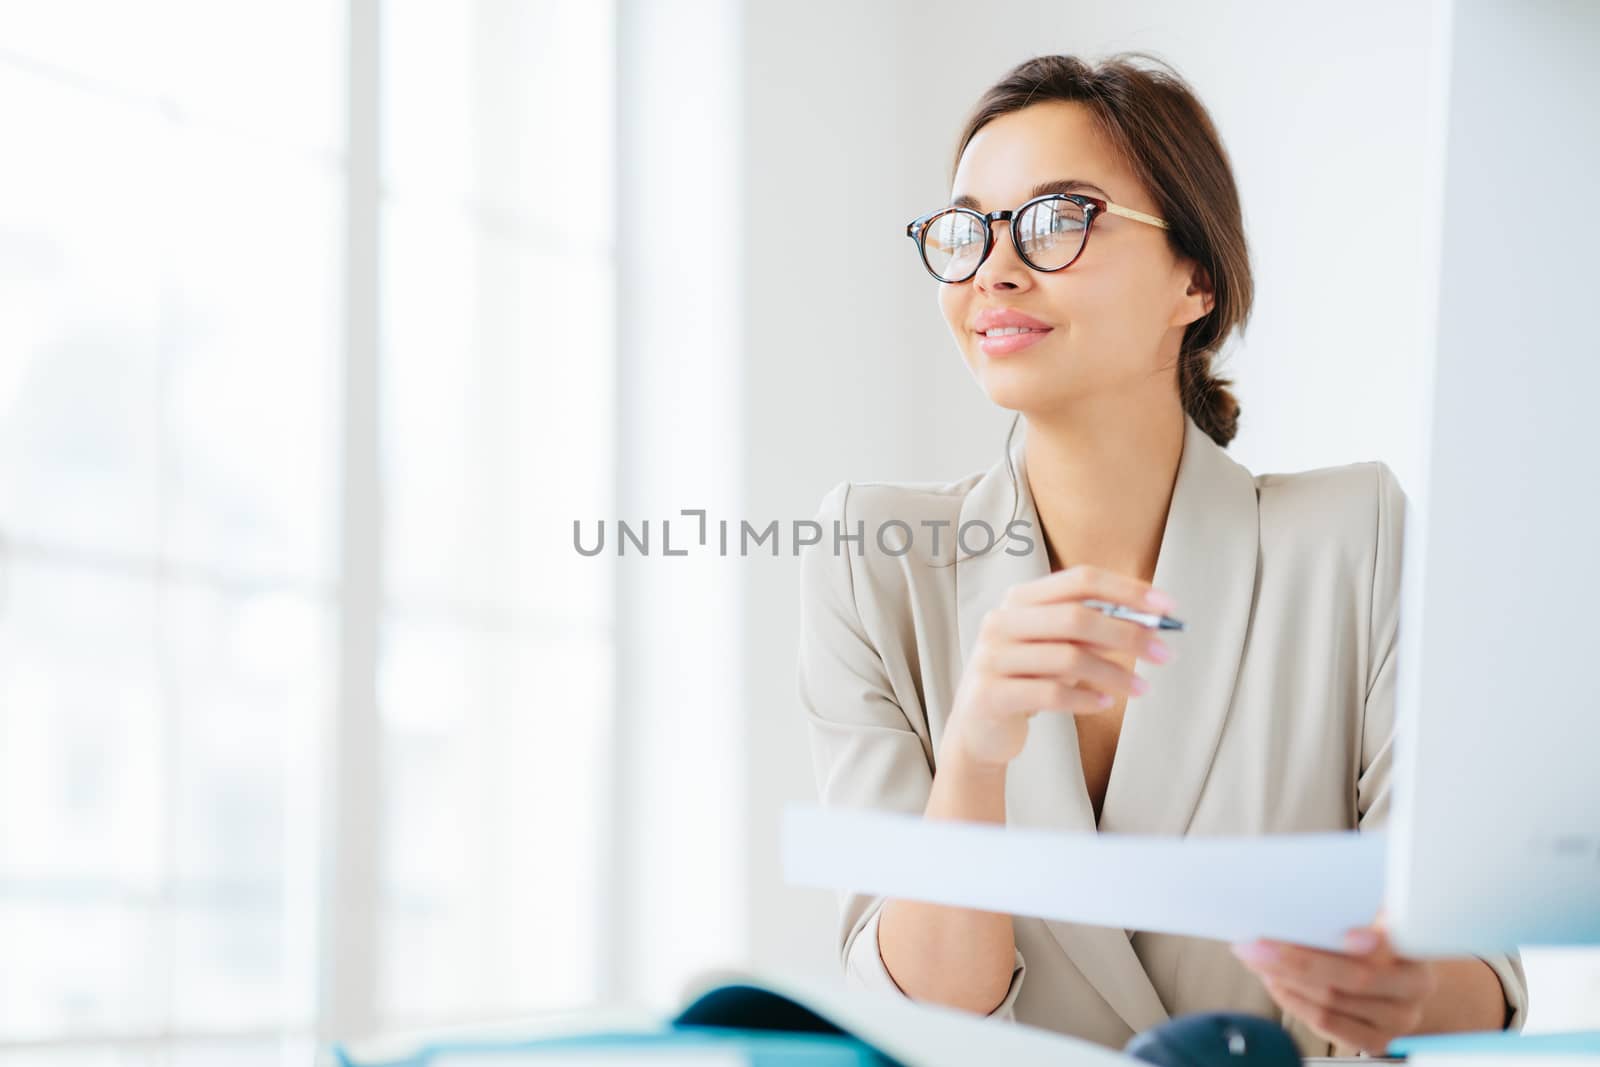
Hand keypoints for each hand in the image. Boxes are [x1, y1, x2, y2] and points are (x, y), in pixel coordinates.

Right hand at [945, 563, 1176, 768]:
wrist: (979, 729)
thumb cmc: (1027, 680)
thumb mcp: (1057, 648)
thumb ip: (1091, 631)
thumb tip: (1148, 624)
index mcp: (1020, 599)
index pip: (1080, 580)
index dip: (1127, 590)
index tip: (1167, 607)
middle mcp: (1001, 621)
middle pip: (1076, 616)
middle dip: (1128, 634)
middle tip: (1164, 653)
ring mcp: (991, 658)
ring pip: (1068, 657)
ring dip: (1114, 674)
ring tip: (1141, 689)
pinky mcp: (990, 695)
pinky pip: (1051, 693)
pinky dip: (1085, 698)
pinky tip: (1105, 704)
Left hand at [1230, 921, 1437, 1054]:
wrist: (1398, 979)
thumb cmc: (1376, 935)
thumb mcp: (1375, 911)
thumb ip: (1354, 904)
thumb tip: (1306, 889)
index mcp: (1417, 947)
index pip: (1398, 944)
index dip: (1376, 943)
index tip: (1350, 935)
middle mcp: (1414, 988)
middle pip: (1353, 978)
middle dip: (1296, 960)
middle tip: (1257, 944)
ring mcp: (1397, 1019)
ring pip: (1332, 1003)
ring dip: (1285, 979)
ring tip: (1256, 958)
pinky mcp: (1376, 1041)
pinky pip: (1326, 1023)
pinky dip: (1292, 1000)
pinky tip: (1273, 980)